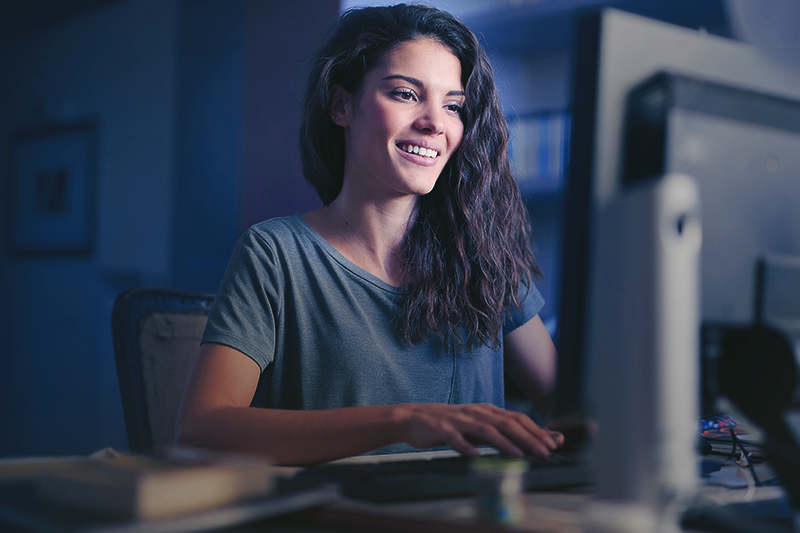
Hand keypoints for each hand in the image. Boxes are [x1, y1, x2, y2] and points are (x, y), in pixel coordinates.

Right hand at [394, 403, 563, 458]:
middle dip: (528, 438)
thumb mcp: (478, 425)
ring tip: (519, 455)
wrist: (414, 418)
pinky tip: (476, 456)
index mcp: (486, 411)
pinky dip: (466, 447)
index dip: (536, 430)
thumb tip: (528, 442)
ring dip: (504, 443)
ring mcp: (459, 420)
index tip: (553, 444)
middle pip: (506, 423)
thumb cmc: (451, 424)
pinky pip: (455, 438)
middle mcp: (476, 413)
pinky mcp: (442, 429)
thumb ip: (501, 432)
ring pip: (485, 430)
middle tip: (544, 452)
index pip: (517, 418)